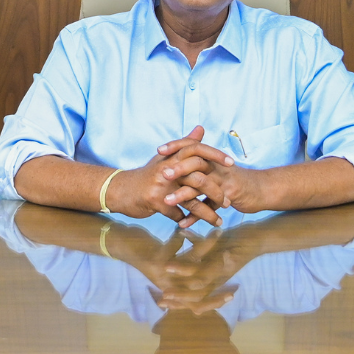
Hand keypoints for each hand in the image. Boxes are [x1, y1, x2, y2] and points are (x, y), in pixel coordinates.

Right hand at [110, 127, 234, 226]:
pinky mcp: (155, 201)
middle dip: (216, 191)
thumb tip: (201, 128)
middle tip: (228, 201)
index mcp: (172, 157)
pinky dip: (185, 220)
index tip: (232, 163)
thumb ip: (185, 143)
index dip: (216, 155)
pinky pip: (176, 213)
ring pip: (191, 200)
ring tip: (218, 221)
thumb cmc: (147, 174)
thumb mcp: (165, 157)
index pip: (198, 150)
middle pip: (199, 178)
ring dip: (206, 213)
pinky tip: (191, 225)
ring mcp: (162, 185)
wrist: (120, 189)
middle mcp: (168, 168)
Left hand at [156, 145, 263, 227]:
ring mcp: (223, 181)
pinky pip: (209, 206)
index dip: (177, 146)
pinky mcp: (229, 195)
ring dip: (182, 194)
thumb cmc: (237, 180)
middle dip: (177, 169)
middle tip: (160, 174)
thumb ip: (202, 163)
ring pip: (200, 185)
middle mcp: (217, 166)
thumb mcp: (220, 168)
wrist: (262, 189)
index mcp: (212, 158)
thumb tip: (183, 158)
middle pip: (195, 163)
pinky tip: (183, 223)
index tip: (159, 150)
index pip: (193, 147)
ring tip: (166, 201)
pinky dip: (196, 216)